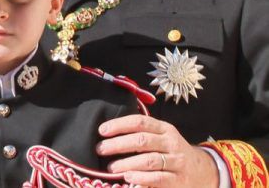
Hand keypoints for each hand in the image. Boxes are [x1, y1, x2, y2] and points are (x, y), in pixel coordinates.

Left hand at [97, 114, 218, 186]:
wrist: (202, 170)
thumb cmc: (171, 151)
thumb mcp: (161, 136)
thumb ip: (141, 132)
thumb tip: (108, 132)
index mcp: (164, 129)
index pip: (140, 122)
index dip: (119, 125)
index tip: (102, 130)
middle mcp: (171, 143)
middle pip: (142, 140)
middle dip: (118, 144)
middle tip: (101, 149)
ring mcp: (177, 161)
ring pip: (149, 160)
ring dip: (127, 163)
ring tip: (112, 167)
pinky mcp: (179, 180)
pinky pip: (158, 178)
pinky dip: (141, 178)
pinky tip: (128, 177)